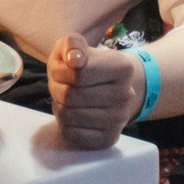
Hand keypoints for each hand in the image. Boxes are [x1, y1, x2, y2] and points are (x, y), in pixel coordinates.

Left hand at [47, 35, 141, 149]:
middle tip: (62, 85)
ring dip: (59, 106)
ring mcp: (119, 120)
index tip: (64, 68)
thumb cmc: (86, 65)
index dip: (60, 71)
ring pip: (68, 116)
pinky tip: (74, 114)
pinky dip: (64, 123)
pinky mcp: (108, 139)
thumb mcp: (75, 45)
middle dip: (57, 89)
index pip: (77, 75)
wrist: (109, 88)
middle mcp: (126, 95)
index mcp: (122, 68)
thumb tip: (74, 60)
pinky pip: (71, 133)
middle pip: (70, 97)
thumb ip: (73, 44)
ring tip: (68, 99)